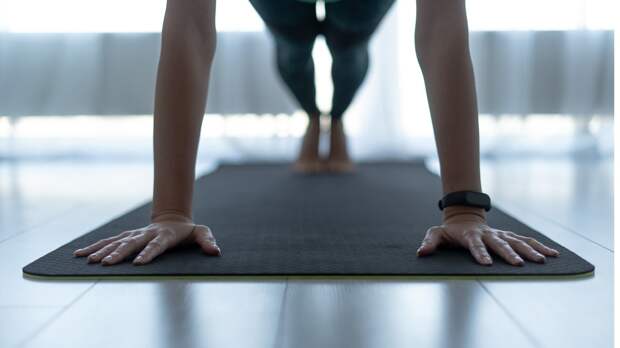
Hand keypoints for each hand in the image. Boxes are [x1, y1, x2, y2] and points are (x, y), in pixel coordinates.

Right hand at [73, 214, 220, 265]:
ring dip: (102, 251)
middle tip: (106, 264)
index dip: (149, 253)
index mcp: (164, 236)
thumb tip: (215, 251)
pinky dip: (94, 247)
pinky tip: (79, 254)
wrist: (172, 219)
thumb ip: (207, 240)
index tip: (140, 263)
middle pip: (131, 244)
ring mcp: (134, 234)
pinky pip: (108, 241)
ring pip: (116, 242)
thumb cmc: (187, 231)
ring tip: (89, 261)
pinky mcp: (126, 236)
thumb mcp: (201, 233)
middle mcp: (146, 234)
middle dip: (119, 254)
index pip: (156, 245)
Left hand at [416, 212, 559, 265]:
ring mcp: (500, 235)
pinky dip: (540, 246)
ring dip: (530, 251)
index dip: (479, 254)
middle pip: (500, 244)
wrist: (464, 216)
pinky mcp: (509, 236)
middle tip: (518, 265)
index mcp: (470, 236)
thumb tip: (421, 252)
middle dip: (509, 254)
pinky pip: (526, 240)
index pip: (475, 245)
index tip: (486, 264)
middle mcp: (488, 234)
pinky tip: (553, 254)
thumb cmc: (450, 230)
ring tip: (542, 261)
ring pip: (517, 241)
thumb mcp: (436, 234)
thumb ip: (430, 242)